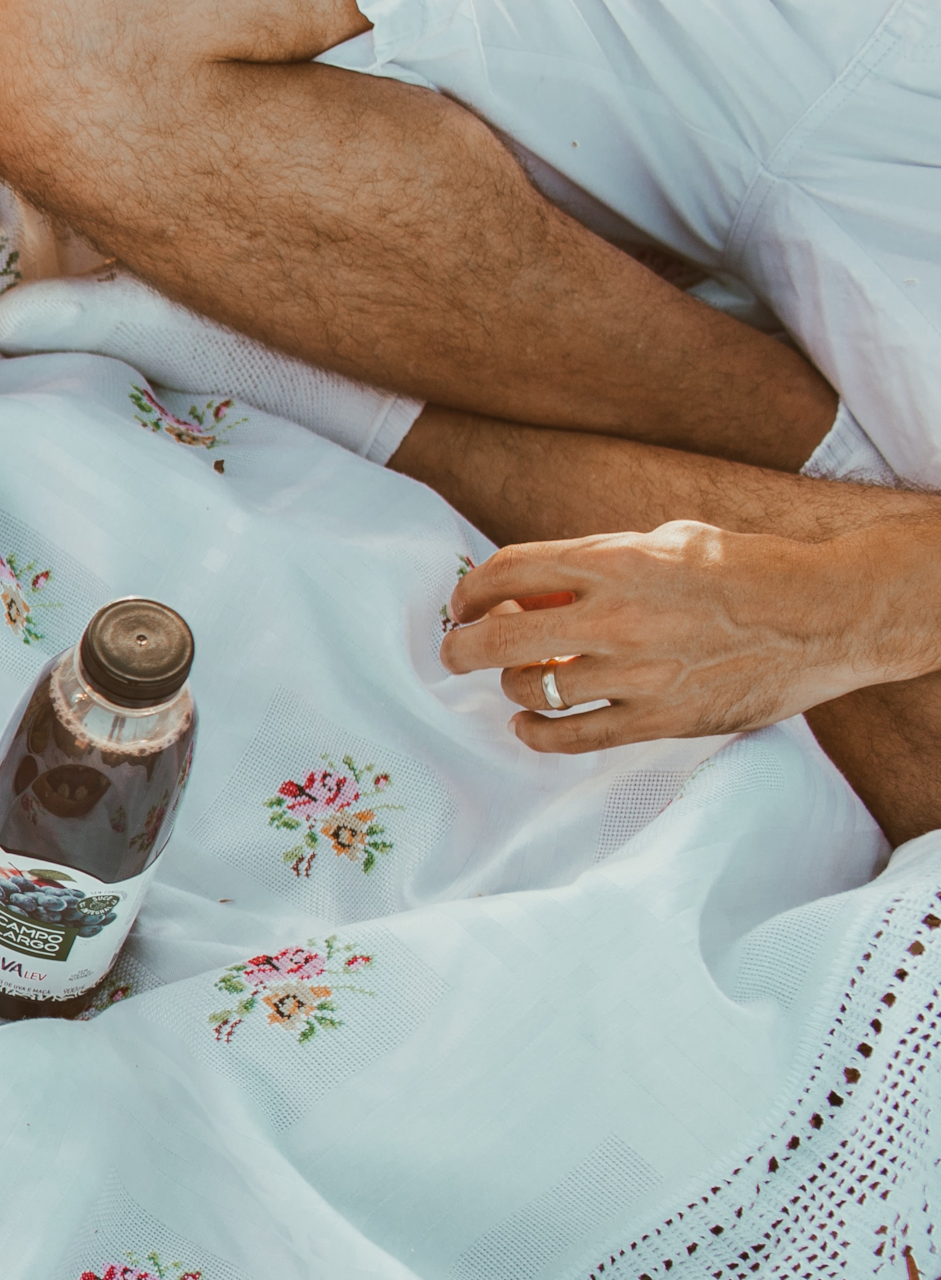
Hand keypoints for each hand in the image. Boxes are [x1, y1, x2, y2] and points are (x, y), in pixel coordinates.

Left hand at [442, 521, 930, 754]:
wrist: (826, 614)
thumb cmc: (747, 569)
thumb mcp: (668, 541)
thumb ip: (599, 560)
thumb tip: (534, 589)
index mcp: (618, 561)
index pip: (509, 571)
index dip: (471, 590)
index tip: (462, 604)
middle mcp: (619, 618)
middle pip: (500, 639)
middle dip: (462, 648)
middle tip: (454, 653)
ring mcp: (638, 674)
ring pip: (531, 692)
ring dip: (512, 687)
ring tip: (521, 681)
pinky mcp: (659, 719)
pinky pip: (572, 738)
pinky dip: (536, 735)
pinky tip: (529, 727)